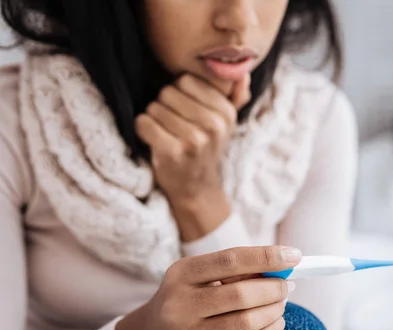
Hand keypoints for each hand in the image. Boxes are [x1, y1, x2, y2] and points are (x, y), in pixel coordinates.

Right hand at [115, 246, 301, 329]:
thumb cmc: (189, 294)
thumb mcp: (201, 274)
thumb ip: (236, 268)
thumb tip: (282, 264)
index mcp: (182, 273)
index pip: (230, 260)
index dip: (265, 257)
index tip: (293, 255)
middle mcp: (182, 305)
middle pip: (241, 294)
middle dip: (273, 288)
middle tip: (287, 284)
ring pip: (247, 321)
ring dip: (274, 309)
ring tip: (281, 302)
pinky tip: (276, 320)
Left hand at [136, 74, 250, 239]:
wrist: (197, 188)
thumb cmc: (206, 148)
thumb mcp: (226, 124)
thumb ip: (235, 97)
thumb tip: (244, 73)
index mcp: (226, 112)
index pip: (186, 80)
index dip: (179, 93)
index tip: (186, 111)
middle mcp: (214, 125)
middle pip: (168, 92)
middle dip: (164, 106)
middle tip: (174, 125)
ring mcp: (194, 140)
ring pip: (154, 107)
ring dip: (153, 119)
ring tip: (166, 133)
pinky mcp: (173, 152)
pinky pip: (144, 123)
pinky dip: (143, 129)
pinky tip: (154, 140)